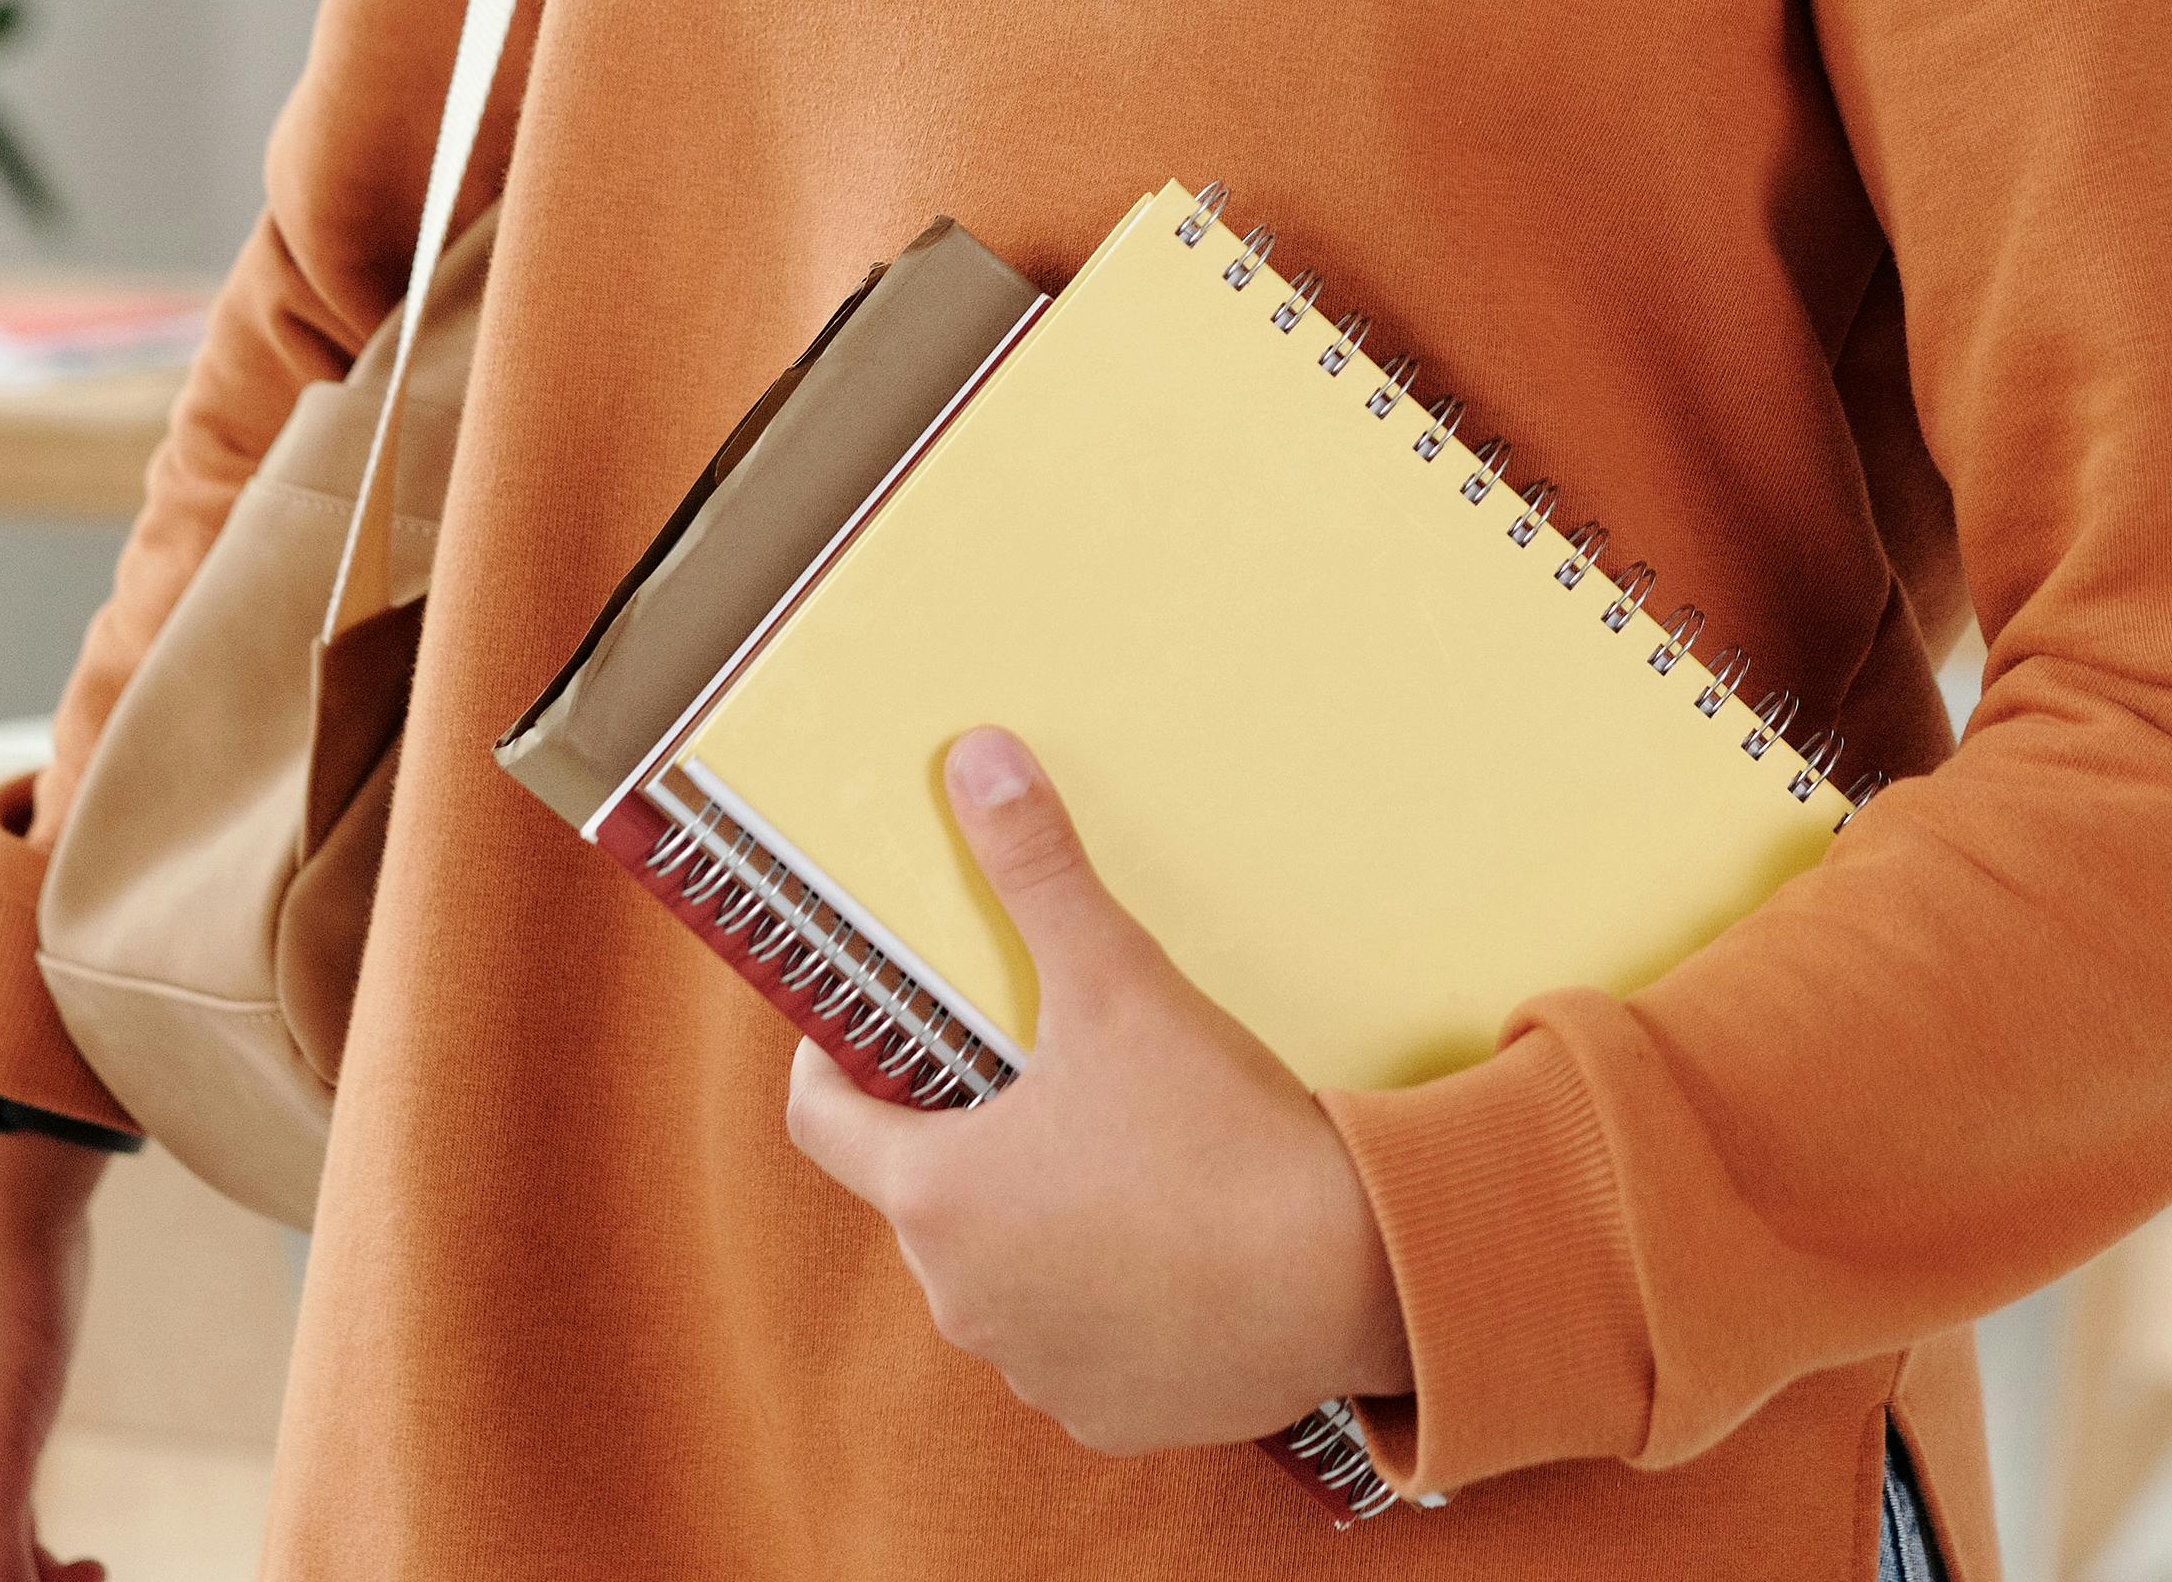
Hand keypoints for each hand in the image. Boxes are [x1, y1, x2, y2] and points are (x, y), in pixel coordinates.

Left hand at [781, 726, 1418, 1455]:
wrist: (1352, 1278)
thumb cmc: (1220, 1136)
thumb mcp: (1120, 984)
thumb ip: (1037, 872)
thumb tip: (974, 758)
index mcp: (935, 1193)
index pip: (819, 1119)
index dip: (835, 1061)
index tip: (877, 1028)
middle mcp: (959, 1297)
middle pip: (926, 1191)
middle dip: (973, 1136)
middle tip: (1052, 1077)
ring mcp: (1030, 1367)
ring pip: (1004, 1272)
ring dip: (1041, 1224)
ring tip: (1129, 1159)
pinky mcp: (1104, 1414)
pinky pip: (1077, 1344)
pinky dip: (1107, 1300)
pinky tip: (1176, 1247)